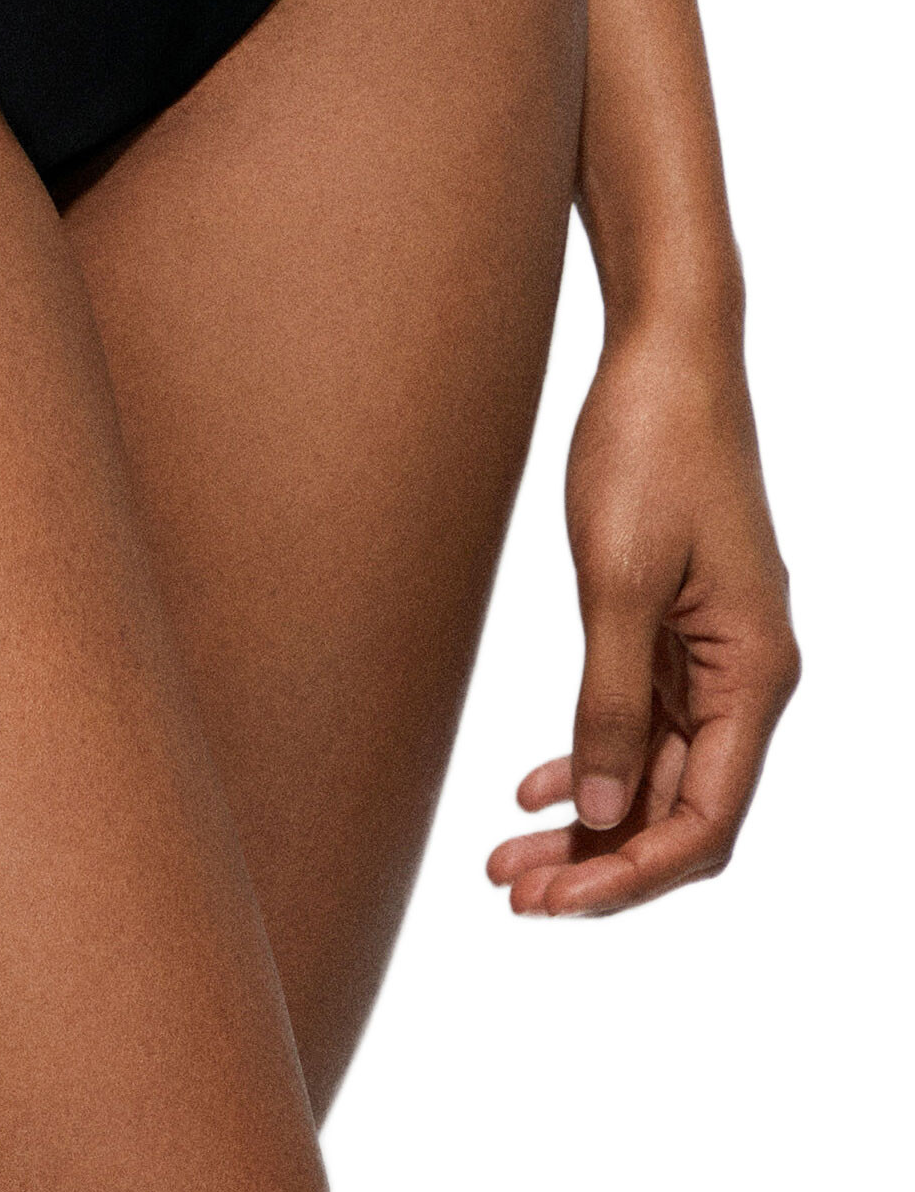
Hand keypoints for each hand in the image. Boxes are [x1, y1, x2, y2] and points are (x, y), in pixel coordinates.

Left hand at [487, 309, 798, 915]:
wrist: (664, 355)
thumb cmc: (649, 450)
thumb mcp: (616, 581)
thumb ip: (610, 702)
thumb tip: (603, 815)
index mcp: (754, 674)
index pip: (704, 820)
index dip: (630, 875)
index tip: (551, 903)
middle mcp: (745, 675)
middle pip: (678, 808)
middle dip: (599, 861)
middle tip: (510, 891)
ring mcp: (711, 651)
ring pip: (654, 770)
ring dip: (587, 818)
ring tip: (505, 855)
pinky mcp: (675, 622)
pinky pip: (640, 718)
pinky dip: (590, 755)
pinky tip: (534, 787)